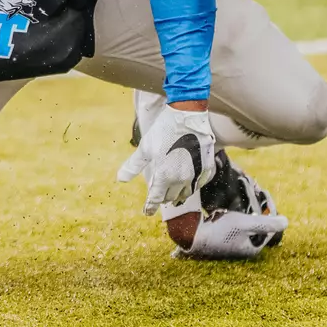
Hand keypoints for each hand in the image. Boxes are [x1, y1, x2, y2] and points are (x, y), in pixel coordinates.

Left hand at [118, 100, 216, 214]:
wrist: (187, 114)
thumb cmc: (164, 129)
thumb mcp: (145, 147)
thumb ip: (133, 166)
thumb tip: (120, 180)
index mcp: (163, 176)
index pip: (155, 199)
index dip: (149, 207)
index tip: (146, 212)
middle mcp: (181, 179)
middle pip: (170, 197)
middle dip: (163, 198)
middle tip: (158, 195)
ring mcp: (195, 175)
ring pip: (186, 193)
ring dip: (177, 195)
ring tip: (172, 194)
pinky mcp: (206, 168)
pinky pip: (198, 184)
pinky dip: (191, 186)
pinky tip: (188, 183)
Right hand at [164, 161, 287, 259]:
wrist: (190, 236)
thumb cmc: (219, 231)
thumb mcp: (246, 224)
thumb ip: (267, 223)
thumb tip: (286, 222)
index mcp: (252, 248)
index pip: (268, 227)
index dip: (268, 210)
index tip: (264, 194)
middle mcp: (243, 248)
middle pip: (256, 224)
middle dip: (255, 208)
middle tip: (254, 192)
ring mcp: (230, 243)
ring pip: (244, 223)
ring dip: (244, 208)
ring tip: (241, 195)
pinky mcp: (219, 238)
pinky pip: (232, 223)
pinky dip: (232, 213)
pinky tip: (226, 205)